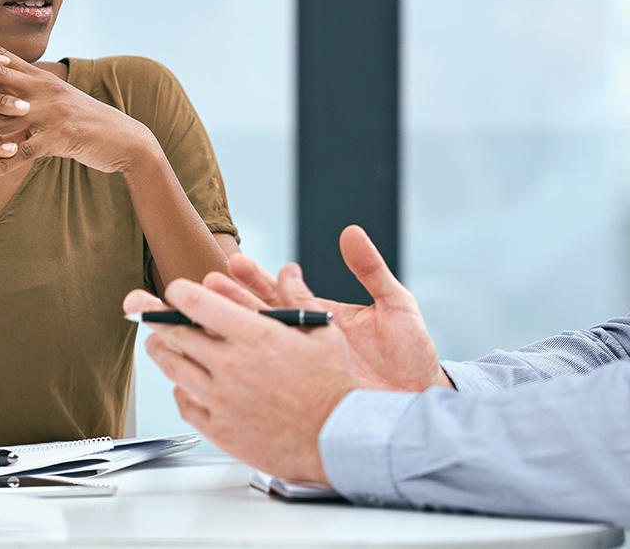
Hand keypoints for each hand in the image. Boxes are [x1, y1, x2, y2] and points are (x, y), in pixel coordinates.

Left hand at [0, 33, 156, 173]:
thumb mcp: (57, 101)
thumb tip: (3, 85)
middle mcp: (44, 90)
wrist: (124, 139)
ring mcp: (52, 114)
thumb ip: (30, 91)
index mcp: (41, 77)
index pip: (0, 55)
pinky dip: (2, 164)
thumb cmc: (86, 121)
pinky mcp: (60, 140)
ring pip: (3, 118)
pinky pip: (25, 153)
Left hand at [142, 277, 356, 484]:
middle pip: (176, 335)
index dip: (179, 293)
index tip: (175, 291)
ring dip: (161, 351)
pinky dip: (179, 391)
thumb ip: (298, 299)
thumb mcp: (323, 332)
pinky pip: (185, 405)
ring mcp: (222, 400)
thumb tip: (289, 272)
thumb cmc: (334, 387)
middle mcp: (232, 365)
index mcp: (254, 336)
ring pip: (174, 369)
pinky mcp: (221, 429)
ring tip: (157, 343)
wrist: (338, 439)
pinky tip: (183, 384)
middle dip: (158, 319)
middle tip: (150, 313)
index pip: (198, 304)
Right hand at [221, 226, 449, 391]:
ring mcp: (305, 367)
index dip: (257, 277)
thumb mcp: (395, 304)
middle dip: (233, 299)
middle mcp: (308, 339)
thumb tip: (351, 232)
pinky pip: (273, 379)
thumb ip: (370, 269)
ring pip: (260, 345)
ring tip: (208, 313)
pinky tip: (227, 363)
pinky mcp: (307, 393)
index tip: (237, 263)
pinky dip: (249, 370)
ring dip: (234, 329)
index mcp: (322, 315)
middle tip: (211, 283)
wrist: (422, 397)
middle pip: (261, 315)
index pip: (282, 290)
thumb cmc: (411, 353)